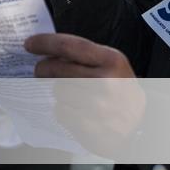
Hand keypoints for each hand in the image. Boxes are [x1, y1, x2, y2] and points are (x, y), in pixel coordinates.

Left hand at [26, 32, 145, 158]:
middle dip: (43, 68)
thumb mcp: (113, 64)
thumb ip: (85, 56)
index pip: (70, 46)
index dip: (45, 43)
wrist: (140, 124)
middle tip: (40, 70)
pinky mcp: (90, 127)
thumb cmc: (121, 89)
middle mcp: (105, 82)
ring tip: (68, 92)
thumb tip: (48, 51)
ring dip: (56, 90)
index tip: (30, 43)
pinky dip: (61, 108)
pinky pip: (60, 112)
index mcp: (111, 60)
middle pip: (58, 69)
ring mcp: (98, 107)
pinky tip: (72, 108)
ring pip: (57, 91)